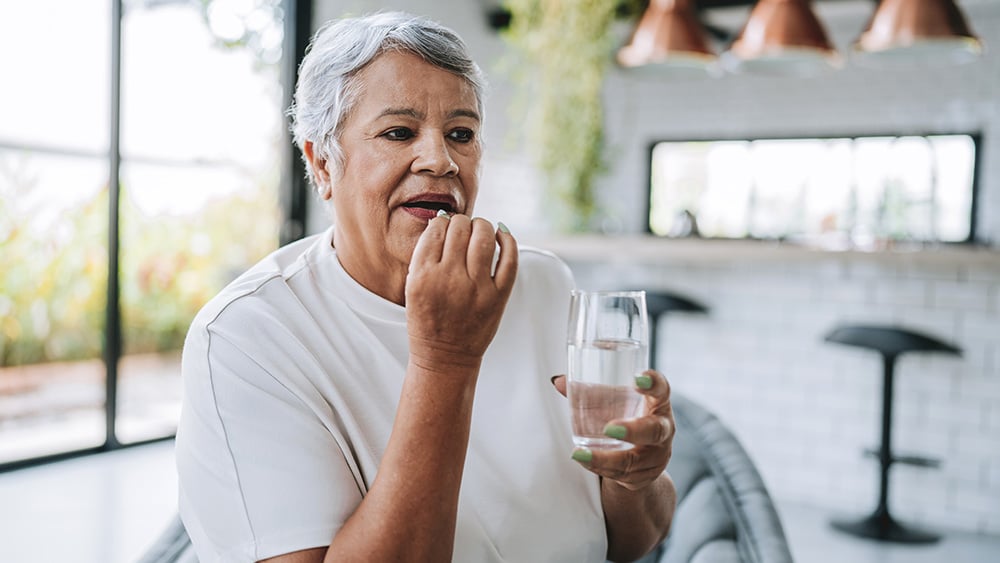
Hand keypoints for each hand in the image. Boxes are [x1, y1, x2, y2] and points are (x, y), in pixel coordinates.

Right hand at [405, 214, 517, 369]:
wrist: (444, 357)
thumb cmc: (426, 320)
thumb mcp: (413, 286)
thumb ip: (425, 255)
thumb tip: (442, 220)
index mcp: (423, 275)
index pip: (437, 229)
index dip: (442, 222)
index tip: (445, 226)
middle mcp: (450, 279)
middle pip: (460, 228)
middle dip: (461, 222)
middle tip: (462, 228)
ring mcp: (477, 288)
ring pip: (484, 237)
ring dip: (482, 226)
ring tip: (480, 228)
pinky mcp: (498, 297)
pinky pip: (509, 259)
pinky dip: (508, 240)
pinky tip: (502, 234)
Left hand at [552, 370, 674, 490]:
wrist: (642, 459)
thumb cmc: (628, 418)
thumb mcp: (614, 403)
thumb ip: (590, 392)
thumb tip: (558, 381)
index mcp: (658, 403)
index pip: (662, 389)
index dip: (653, 383)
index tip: (638, 378)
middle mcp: (663, 429)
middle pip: (655, 430)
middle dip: (633, 430)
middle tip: (609, 428)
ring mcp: (656, 455)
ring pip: (634, 460)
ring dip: (605, 458)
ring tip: (580, 453)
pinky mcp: (644, 475)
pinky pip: (622, 474)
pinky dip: (600, 468)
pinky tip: (583, 461)